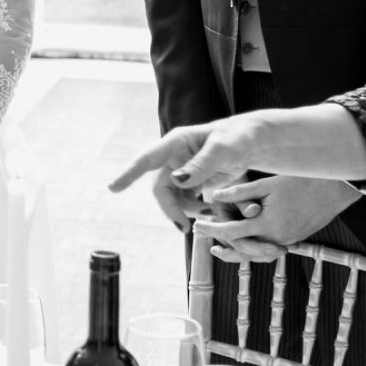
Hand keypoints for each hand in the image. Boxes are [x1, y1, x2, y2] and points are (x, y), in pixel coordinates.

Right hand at [110, 113, 270, 208]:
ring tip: (210, 215)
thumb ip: (200, 165)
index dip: (128, 173)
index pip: (147, 159)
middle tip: (184, 227)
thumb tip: (177, 181)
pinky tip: (210, 213)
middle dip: (171, 208)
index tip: (113, 188)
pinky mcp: (192, 181)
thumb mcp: (223, 149)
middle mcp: (173, 157)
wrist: (252, 143)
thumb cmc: (238, 138)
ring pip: (172, 198)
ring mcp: (181, 170)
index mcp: (176, 142)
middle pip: (160, 188)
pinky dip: (194, 211)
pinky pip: (185, 201)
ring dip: (186, 211)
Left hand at [197, 176, 358, 262]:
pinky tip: (244, 245)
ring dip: (235, 252)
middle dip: (219, 242)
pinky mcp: (293, 240)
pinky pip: (267, 252)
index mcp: (268, 224)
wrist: (336, 189)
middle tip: (200, 234)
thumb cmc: (301, 180)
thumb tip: (215, 196)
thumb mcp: (267, 184)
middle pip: (241, 249)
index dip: (212, 229)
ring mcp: (286, 242)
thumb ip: (240, 193)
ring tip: (217, 248)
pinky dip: (252, 251)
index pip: (232, 232)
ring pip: (255, 255)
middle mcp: (277, 239)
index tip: (196, 225)